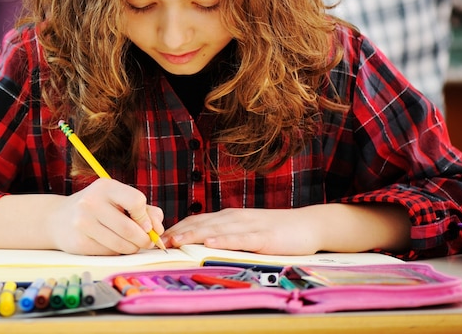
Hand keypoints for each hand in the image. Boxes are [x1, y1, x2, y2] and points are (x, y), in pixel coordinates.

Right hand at [48, 179, 163, 254]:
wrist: (60, 218)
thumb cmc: (98, 207)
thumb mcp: (118, 199)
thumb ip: (144, 210)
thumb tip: (158, 229)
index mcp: (106, 187)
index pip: (136, 201)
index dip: (146, 217)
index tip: (146, 224)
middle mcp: (92, 203)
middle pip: (130, 228)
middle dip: (144, 239)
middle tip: (147, 242)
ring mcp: (83, 223)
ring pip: (121, 244)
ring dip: (132, 248)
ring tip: (132, 244)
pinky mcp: (79, 243)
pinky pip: (109, 253)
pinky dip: (117, 252)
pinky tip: (112, 244)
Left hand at [162, 207, 321, 254]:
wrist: (306, 225)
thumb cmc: (274, 231)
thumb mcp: (244, 231)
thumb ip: (225, 235)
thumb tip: (199, 245)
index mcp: (227, 217)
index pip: (195, 221)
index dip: (175, 229)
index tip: (156, 239)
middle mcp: (233, 217)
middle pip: (199, 224)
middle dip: (176, 233)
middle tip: (155, 242)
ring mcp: (247, 225)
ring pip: (214, 229)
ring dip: (192, 235)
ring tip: (174, 242)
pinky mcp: (262, 236)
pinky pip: (239, 238)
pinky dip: (223, 240)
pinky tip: (210, 243)